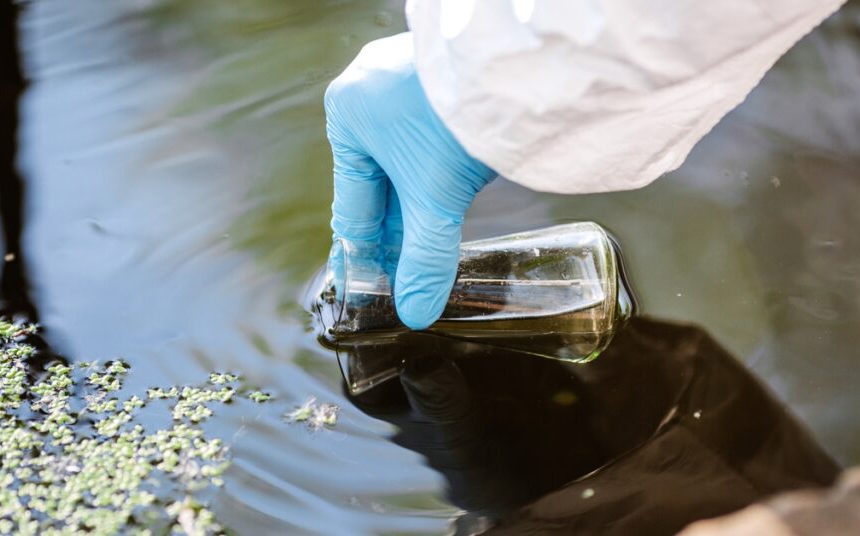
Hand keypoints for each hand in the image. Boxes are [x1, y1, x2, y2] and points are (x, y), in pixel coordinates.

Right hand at [325, 32, 496, 329]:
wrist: (512, 62)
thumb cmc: (457, 120)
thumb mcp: (434, 198)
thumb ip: (424, 258)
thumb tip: (415, 312)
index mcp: (346, 116)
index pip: (353, 204)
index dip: (363, 252)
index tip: (364, 285)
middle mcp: (368, 92)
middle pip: (382, 184)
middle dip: (396, 231)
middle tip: (401, 276)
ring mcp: (404, 78)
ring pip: (408, 162)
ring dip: (421, 204)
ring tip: (428, 246)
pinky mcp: (441, 77)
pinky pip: (432, 137)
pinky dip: (440, 171)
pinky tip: (453, 197)